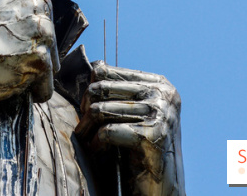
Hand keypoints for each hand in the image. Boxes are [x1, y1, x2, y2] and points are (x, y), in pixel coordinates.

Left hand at [75, 62, 184, 195]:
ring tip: (87, 140)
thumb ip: (119, 91)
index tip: (87, 111)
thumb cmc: (140, 150)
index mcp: (159, 83)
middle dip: (84, 110)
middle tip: (83, 129)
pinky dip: (96, 144)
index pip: (105, 71)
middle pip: (100, 89)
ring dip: (86, 130)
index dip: (89, 91)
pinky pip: (107, 132)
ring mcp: (161, 114)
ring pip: (100, 110)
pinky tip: (98, 151)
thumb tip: (96, 64)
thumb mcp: (132, 114)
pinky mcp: (153, 137)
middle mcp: (164, 95)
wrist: (160, 189)